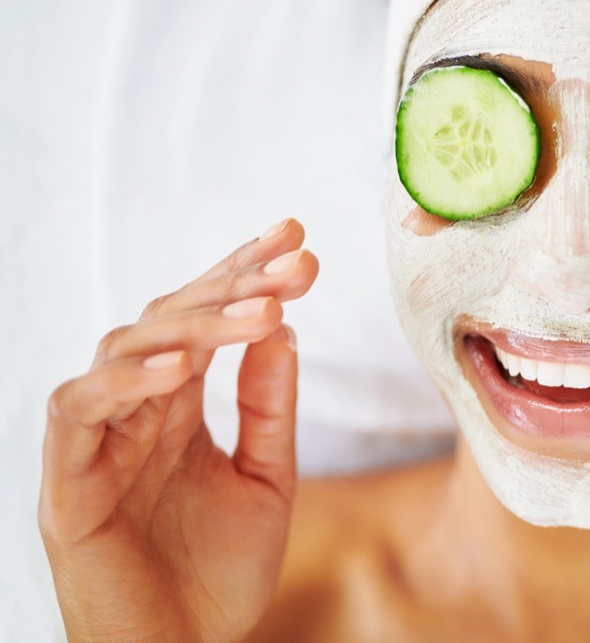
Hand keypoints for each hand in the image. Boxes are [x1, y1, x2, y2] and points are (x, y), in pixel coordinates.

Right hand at [39, 219, 318, 642]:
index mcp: (177, 409)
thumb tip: (284, 327)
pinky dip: (126, 382)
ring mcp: (97, 443)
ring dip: (195, 324)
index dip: (246, 274)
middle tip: (294, 259)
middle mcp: (134, 413)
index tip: (299, 239)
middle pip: (172, 321)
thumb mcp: (266, 478)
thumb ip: (268, 406)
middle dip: (235, 283)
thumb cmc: (216, 576)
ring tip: (261, 310)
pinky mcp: (65, 482)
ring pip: (126, 351)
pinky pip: (79, 411)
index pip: (207, 321)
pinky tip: (182, 366)